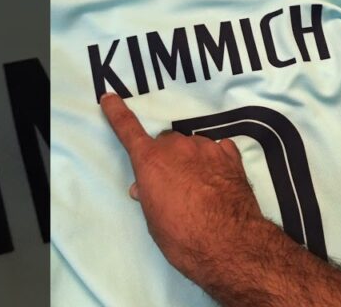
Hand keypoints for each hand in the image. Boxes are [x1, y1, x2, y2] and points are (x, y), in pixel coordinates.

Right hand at [101, 94, 340, 306]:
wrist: (228, 243)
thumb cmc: (182, 237)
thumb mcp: (155, 219)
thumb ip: (149, 196)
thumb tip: (144, 186)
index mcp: (150, 160)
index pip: (128, 130)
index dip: (117, 113)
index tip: (109, 97)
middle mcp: (176, 146)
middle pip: (166, 144)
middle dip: (167, 159)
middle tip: (173, 186)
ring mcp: (206, 147)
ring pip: (192, 147)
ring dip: (192, 161)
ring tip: (200, 189)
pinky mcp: (230, 154)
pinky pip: (216, 150)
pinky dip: (214, 161)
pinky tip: (218, 180)